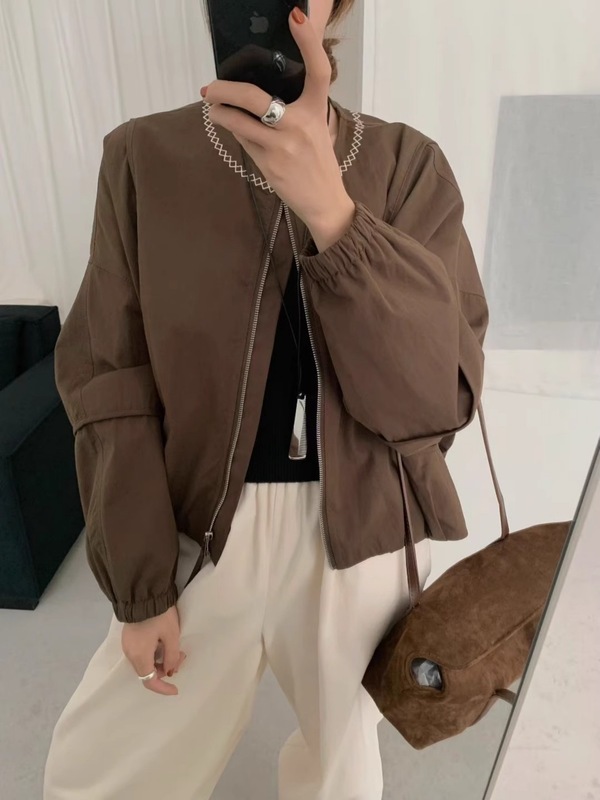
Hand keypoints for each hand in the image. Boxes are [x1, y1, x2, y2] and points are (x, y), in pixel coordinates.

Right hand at [121, 605, 186, 695]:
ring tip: (177, 649)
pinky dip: (154, 654)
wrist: (144, 593)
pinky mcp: (129, 636)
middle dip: (165, 670)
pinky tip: (164, 644)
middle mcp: (130, 654)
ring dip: (160, 661)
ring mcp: (127, 644)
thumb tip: (170, 671)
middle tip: (182, 657)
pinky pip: (141, 653)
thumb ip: (172, 657)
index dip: (163, 688)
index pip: (149, 682)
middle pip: (147, 672)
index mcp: (139, 656)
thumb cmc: (160, 615)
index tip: (176, 689)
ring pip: (145, 662)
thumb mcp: (171, 635)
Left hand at [201, 7, 354, 248]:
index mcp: (317, 110)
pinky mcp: (270, 165)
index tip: (297, 15)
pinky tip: (231, 128)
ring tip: (213, 109)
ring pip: (240, 121)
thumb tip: (258, 93)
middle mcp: (301, 125)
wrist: (325, 202)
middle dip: (225, 89)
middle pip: (255, 97)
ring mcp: (283, 146)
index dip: (309, 40)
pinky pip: (244, 141)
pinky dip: (234, 131)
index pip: (319, 69)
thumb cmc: (318, 163)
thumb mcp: (317, 129)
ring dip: (220, 113)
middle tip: (210, 88)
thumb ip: (296, 109)